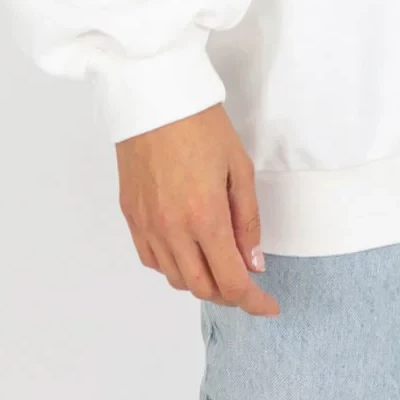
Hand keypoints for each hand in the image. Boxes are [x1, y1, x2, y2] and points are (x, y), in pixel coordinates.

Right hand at [115, 103, 279, 316]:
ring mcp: (147, 224)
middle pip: (203, 288)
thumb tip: (253, 263)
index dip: (254, 302)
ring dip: (202, 280)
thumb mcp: (239, 167)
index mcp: (204, 217)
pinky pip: (152, 259)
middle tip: (247, 280)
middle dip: (230, 293)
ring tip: (218, 259)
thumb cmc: (201, 123)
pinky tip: (187, 248)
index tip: (269, 305)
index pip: (231, 282)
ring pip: (176, 278)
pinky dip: (173, 265)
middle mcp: (171, 229)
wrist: (153, 94)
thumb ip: (248, 220)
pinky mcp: (130, 214)